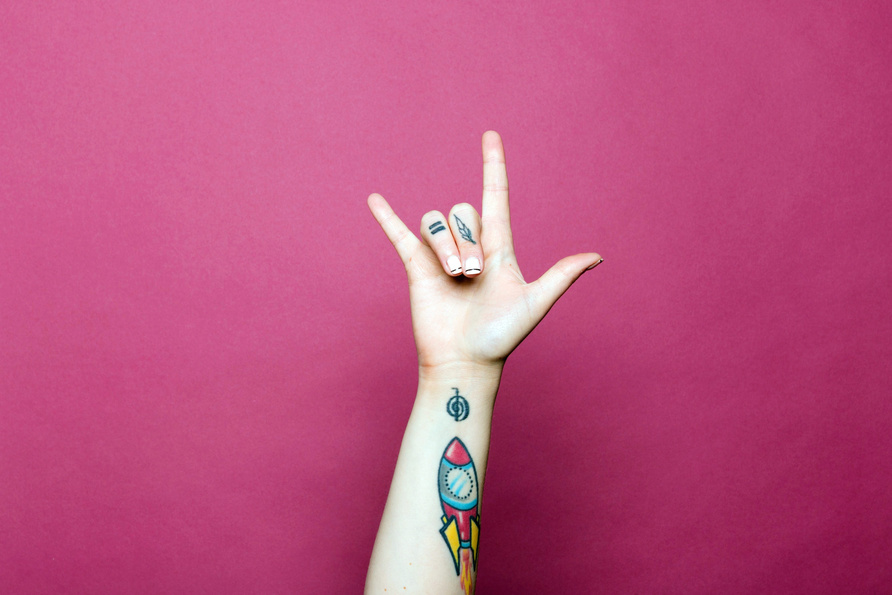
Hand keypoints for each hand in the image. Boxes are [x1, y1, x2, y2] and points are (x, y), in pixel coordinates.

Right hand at [368, 131, 601, 374]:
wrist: (465, 362)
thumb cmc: (501, 337)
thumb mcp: (535, 302)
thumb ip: (561, 276)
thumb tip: (597, 257)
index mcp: (498, 249)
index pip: (496, 197)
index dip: (493, 165)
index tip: (490, 136)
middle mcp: (469, 247)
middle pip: (464, 212)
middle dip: (467, 241)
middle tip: (472, 277)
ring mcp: (441, 256)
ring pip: (436, 222)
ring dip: (445, 246)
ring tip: (453, 278)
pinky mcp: (417, 268)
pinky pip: (400, 234)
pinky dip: (387, 217)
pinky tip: (375, 200)